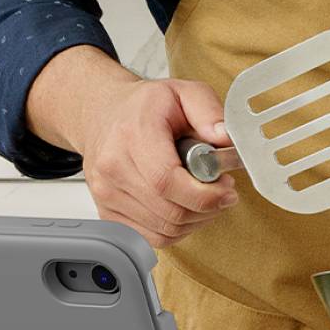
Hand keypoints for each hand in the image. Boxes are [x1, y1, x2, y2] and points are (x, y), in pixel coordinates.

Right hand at [78, 78, 239, 247]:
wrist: (104, 114)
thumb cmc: (144, 106)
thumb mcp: (183, 91)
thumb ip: (208, 111)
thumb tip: (225, 138)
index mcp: (132, 135)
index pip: (166, 181)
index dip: (204, 194)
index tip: (226, 188)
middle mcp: (113, 167)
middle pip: (169, 211)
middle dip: (207, 207)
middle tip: (222, 190)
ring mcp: (107, 194)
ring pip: (164, 229)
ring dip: (195, 219)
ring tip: (204, 196)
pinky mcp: (108, 213)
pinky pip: (152, 238)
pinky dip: (177, 229)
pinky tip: (184, 207)